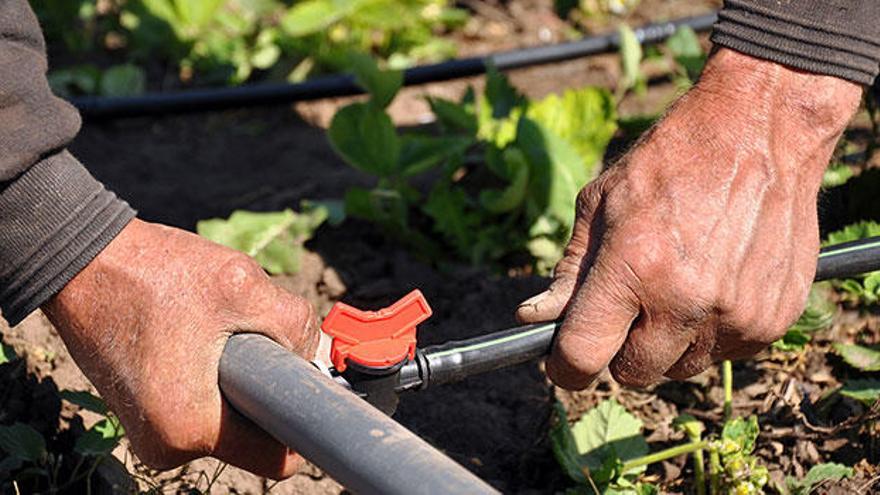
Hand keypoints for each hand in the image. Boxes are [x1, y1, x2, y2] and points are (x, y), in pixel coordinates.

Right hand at [43, 219, 318, 476]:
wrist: (83, 262)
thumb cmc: (153, 272)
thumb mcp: (241, 285)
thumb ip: (295, 325)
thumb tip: (318, 357)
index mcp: (188, 429)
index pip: (274, 456)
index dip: (302, 421)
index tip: (307, 382)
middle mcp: (165, 446)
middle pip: (252, 434)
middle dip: (265, 387)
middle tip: (251, 334)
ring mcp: (151, 433)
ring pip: (229, 416)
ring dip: (239, 376)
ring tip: (214, 328)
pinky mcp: (144, 415)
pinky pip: (203, 405)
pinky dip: (214, 375)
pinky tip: (199, 335)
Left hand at [517, 48, 861, 388]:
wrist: (761, 129)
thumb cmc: (671, 162)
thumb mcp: (601, 203)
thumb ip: (570, 271)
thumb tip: (534, 318)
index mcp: (634, 267)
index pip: (583, 355)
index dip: (565, 366)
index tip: (564, 361)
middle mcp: (686, 301)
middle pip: (633, 372)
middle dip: (622, 347)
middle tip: (630, 305)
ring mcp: (735, 315)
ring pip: (681, 368)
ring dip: (670, 341)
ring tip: (678, 284)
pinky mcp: (772, 320)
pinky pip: (726, 354)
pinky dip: (712, 331)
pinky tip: (715, 282)